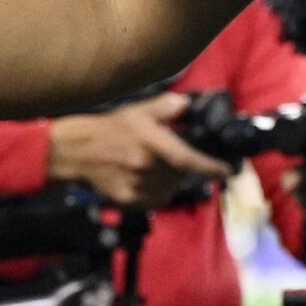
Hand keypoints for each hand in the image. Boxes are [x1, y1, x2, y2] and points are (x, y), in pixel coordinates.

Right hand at [47, 94, 233, 209]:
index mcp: (151, 142)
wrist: (77, 152)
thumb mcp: (139, 111)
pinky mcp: (129, 200)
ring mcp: (137, 185)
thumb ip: (166, 107)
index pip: (187, 159)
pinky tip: (148, 179)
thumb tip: (186, 104)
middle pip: (181, 174)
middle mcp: (145, 166)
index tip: (228, 172)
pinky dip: (159, 192)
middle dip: (183, 166)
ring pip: (170, 188)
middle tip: (170, 156)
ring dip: (171, 180)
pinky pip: (156, 200)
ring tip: (155, 166)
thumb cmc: (111, 129)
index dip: (210, 168)